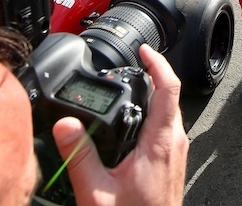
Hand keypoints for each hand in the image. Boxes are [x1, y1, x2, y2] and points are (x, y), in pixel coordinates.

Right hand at [52, 44, 187, 205]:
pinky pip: (166, 128)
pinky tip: (133, 120)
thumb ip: (79, 156)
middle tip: (132, 63)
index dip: (158, 63)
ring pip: (168, 112)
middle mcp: (175, 143)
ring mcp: (176, 152)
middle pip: (169, 97)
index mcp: (160, 143)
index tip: (144, 49)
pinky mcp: (173, 162)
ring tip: (131, 86)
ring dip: (152, 95)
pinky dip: (152, 114)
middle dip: (152, 75)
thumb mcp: (96, 192)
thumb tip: (65, 123)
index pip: (168, 88)